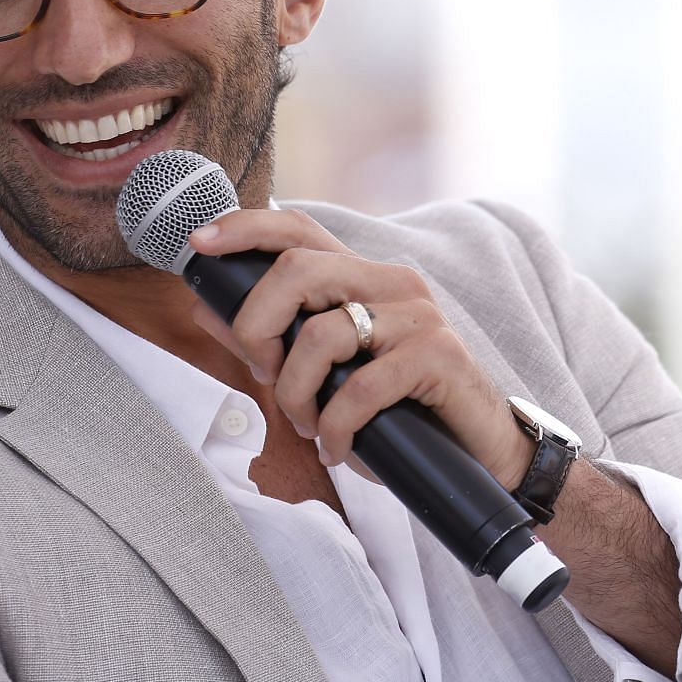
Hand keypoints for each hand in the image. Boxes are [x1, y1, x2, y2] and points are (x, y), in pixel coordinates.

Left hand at [184, 209, 532, 486]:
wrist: (481, 454)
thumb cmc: (399, 413)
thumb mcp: (326, 379)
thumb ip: (268, 340)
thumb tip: (204, 306)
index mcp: (362, 278)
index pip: (300, 229)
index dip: (245, 227)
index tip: (200, 242)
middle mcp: (391, 282)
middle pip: (297, 270)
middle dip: (258, 328)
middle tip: (266, 377)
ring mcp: (417, 315)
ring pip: (321, 334)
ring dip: (297, 394)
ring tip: (310, 426)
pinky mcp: (438, 354)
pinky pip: (359, 387)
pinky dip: (335, 427)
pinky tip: (338, 448)